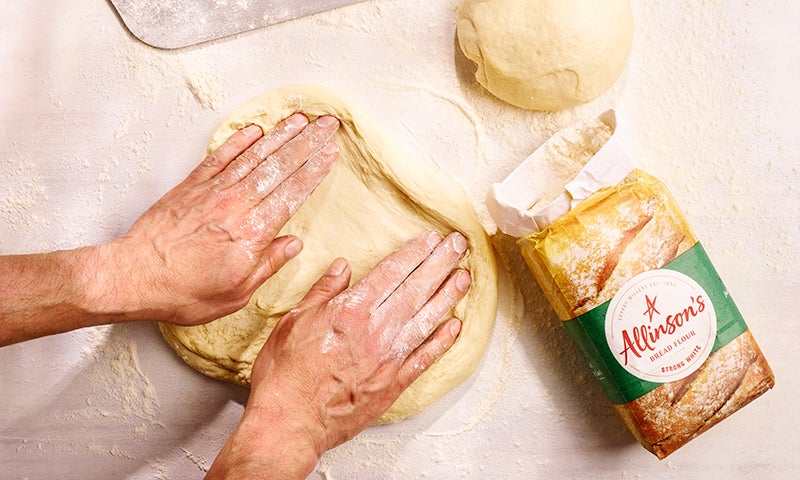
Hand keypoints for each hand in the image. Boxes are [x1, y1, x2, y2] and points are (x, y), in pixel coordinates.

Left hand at [90, 114, 340, 324]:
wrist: (133, 277)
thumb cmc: (183, 292)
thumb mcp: (236, 293)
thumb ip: (268, 264)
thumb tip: (293, 243)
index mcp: (252, 233)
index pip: (292, 192)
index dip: (314, 170)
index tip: (331, 152)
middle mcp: (236, 205)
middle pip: (279, 167)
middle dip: (307, 143)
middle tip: (327, 125)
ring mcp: (212, 192)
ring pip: (254, 157)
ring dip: (280, 136)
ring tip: (301, 120)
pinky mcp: (190, 187)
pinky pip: (220, 157)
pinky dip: (239, 141)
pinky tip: (255, 130)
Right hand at [207, 231, 471, 478]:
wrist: (290, 423)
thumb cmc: (285, 374)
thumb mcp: (293, 321)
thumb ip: (322, 293)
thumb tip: (342, 268)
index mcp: (351, 311)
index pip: (391, 272)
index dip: (415, 252)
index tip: (431, 238)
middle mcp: (376, 330)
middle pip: (415, 289)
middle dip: (440, 263)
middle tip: (459, 244)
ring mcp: (388, 358)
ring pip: (426, 319)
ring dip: (448, 296)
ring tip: (465, 277)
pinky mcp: (393, 384)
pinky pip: (424, 358)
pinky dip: (442, 341)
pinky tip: (455, 326)